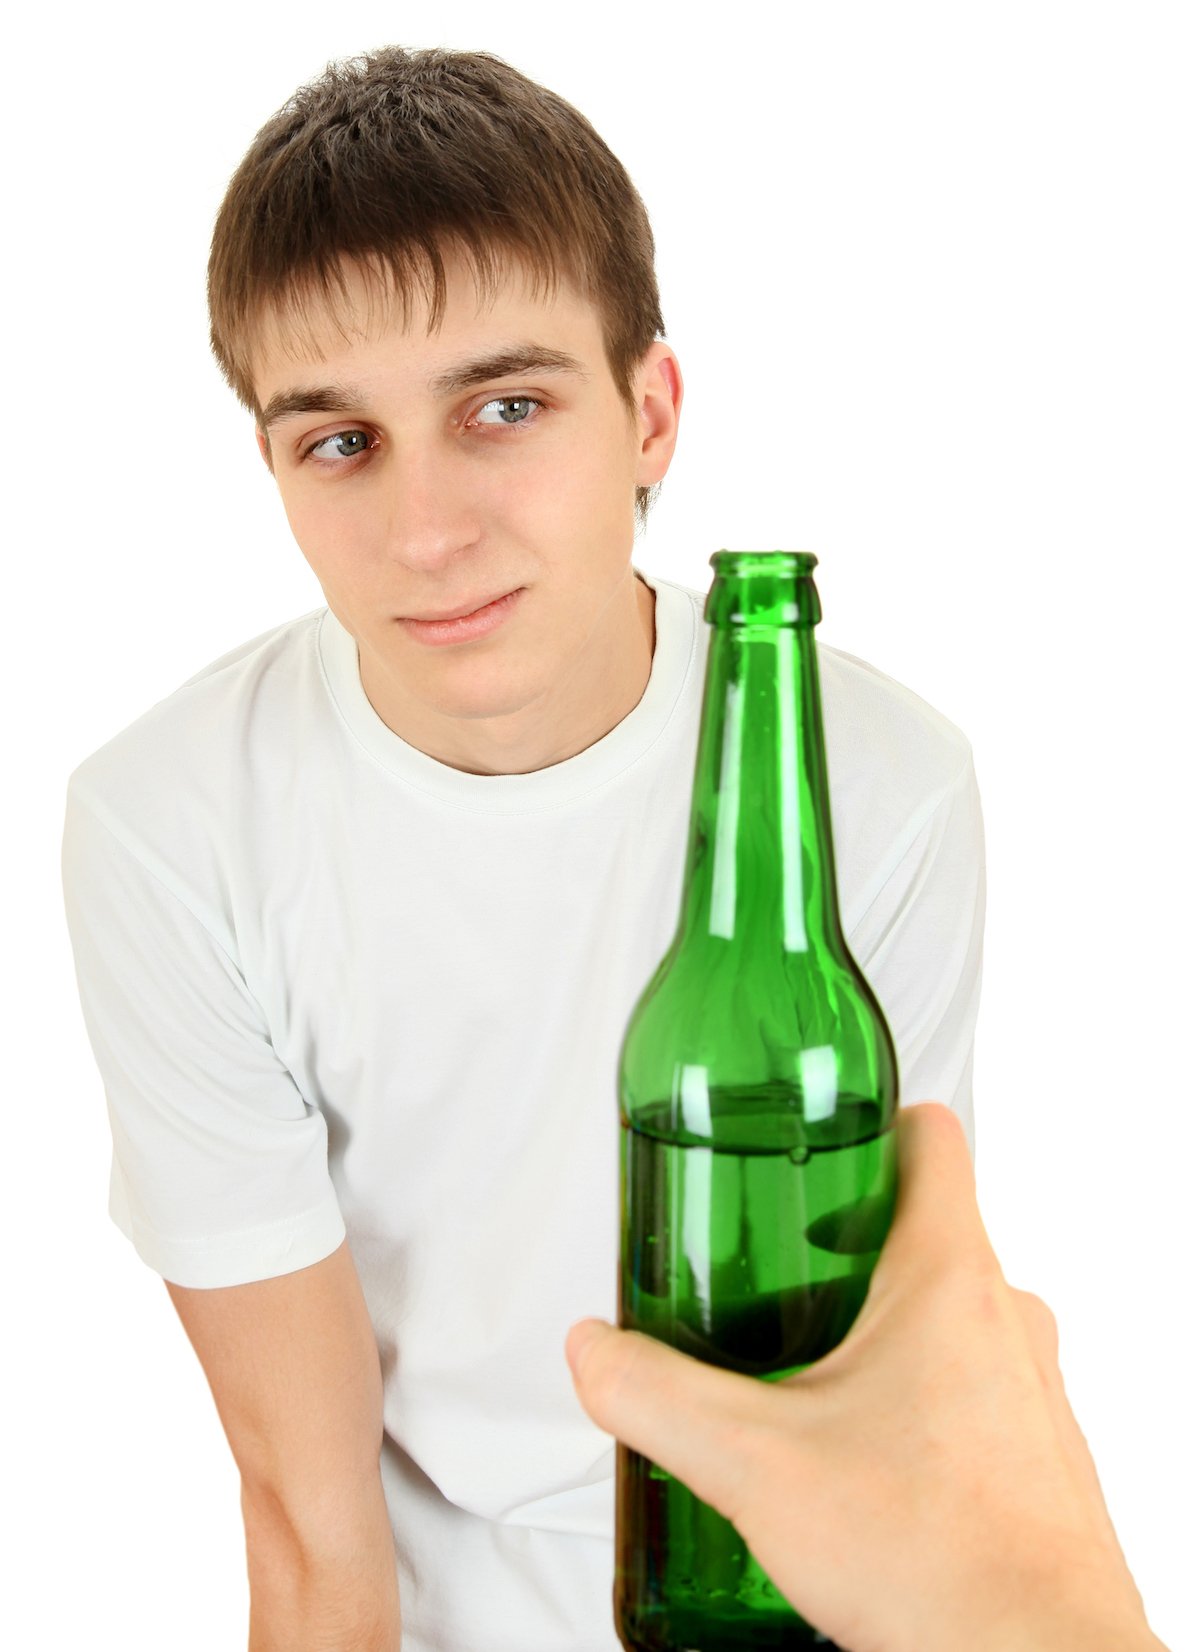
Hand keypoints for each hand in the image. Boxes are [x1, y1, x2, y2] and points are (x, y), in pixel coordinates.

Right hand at [567, 1102, 1165, 1651]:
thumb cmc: (941, 1563)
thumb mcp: (757, 1465)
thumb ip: (656, 1396)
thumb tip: (596, 1352)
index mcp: (950, 1276)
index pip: (928, 1132)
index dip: (864, 1119)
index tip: (807, 1142)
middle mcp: (1007, 1318)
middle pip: (922, 1223)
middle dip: (838, 1238)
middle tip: (767, 1271)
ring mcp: (1031, 1389)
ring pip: (949, 1311)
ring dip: (873, 1324)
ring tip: (799, 1371)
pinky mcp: (1036, 1456)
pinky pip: (972, 1385)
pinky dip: (912, 1395)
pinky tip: (856, 1458)